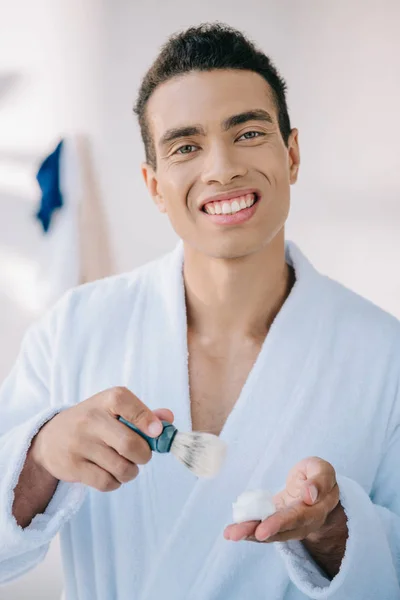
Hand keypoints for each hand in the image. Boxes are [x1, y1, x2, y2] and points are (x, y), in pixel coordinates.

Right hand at [30, 387, 173, 492]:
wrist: (50, 438)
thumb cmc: (93, 422)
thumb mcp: (113, 410)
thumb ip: (142, 414)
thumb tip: (168, 419)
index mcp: (105, 400)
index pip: (127, 403)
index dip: (146, 419)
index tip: (156, 432)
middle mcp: (91, 419)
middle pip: (130, 444)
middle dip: (144, 455)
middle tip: (141, 456)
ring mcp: (80, 443)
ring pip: (121, 467)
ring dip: (131, 472)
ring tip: (127, 467)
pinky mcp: (72, 466)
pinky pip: (106, 482)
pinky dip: (116, 482)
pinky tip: (111, 474)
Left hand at [224, 457, 347, 575]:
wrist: (315, 489)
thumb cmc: (317, 475)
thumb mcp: (322, 470)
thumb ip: (319, 480)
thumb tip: (309, 495)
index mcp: (317, 508)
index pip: (298, 517)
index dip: (281, 523)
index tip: (262, 529)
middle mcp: (302, 523)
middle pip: (282, 530)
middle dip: (261, 532)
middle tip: (240, 535)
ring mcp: (288, 525)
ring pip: (270, 533)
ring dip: (250, 533)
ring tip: (231, 534)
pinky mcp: (275, 522)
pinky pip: (263, 528)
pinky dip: (247, 530)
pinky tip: (230, 531)